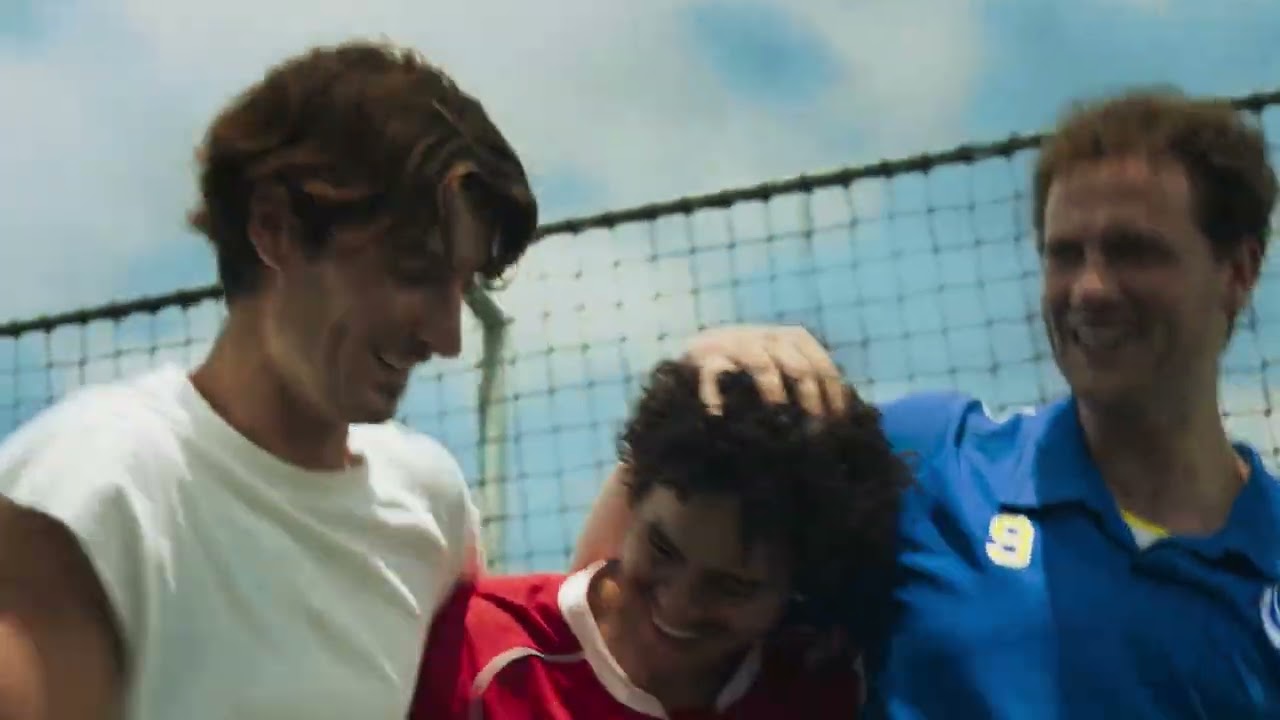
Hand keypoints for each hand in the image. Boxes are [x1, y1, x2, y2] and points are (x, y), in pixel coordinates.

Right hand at [682, 325, 845, 416]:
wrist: (699, 351)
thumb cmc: (750, 368)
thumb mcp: (782, 367)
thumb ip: (805, 382)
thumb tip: (838, 414)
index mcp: (792, 339)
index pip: (821, 364)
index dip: (832, 394)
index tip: (837, 421)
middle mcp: (767, 337)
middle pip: (798, 366)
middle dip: (810, 400)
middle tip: (814, 429)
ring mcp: (735, 343)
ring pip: (763, 365)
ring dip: (774, 393)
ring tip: (778, 419)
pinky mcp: (704, 355)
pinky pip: (714, 372)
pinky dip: (717, 394)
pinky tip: (721, 414)